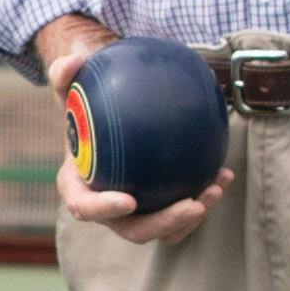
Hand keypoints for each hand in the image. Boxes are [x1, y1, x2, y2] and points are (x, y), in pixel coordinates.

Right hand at [37, 16, 223, 249]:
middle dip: (164, 223)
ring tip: (215, 188)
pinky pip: (180, 213)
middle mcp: (106, 210)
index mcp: (79, 188)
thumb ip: (65, 75)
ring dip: (190, 217)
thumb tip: (73, 59)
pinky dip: (203, 199)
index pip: (86, 208)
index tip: (130, 200)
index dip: (105, 210)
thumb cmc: (84, 110)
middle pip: (133, 230)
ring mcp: (134, 215)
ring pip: (163, 229)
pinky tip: (224, 174)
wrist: (101, 126)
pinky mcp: (157, 209)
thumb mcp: (69, 90)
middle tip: (192, 204)